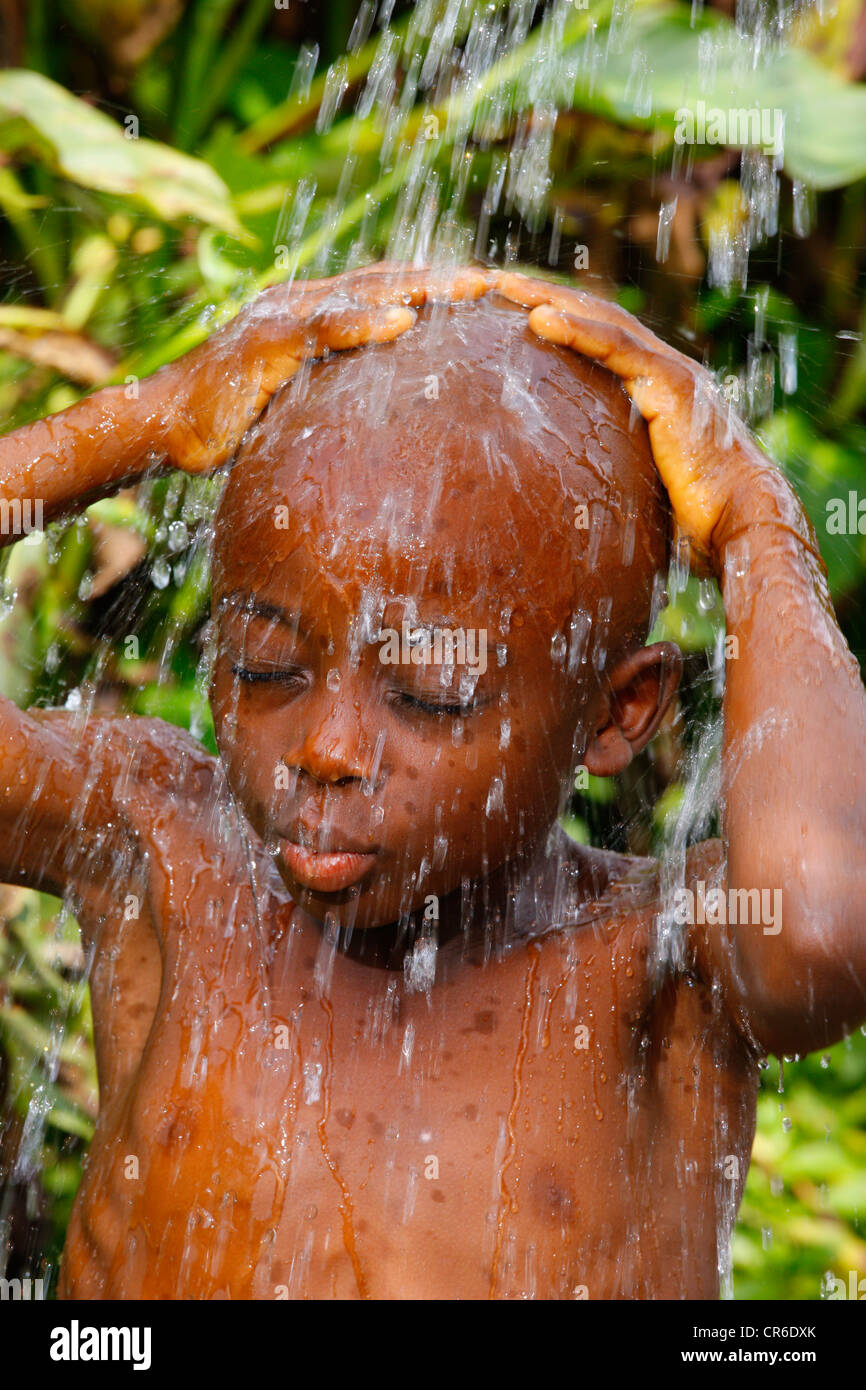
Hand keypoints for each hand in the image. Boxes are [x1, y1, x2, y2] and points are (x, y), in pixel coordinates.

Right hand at [162, 262, 493, 473]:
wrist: (167, 427)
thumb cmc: (234, 424)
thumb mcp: (301, 409)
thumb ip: (340, 398)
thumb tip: (388, 422)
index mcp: (317, 316)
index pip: (389, 292)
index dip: (438, 289)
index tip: (492, 294)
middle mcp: (303, 303)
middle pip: (388, 282)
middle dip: (446, 279)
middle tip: (502, 282)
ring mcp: (282, 317)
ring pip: (362, 292)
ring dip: (420, 288)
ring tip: (470, 288)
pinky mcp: (262, 342)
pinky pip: (319, 328)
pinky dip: (361, 322)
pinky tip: (401, 321)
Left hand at [491, 270, 800, 567]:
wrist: (740, 523)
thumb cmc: (689, 521)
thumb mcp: (630, 492)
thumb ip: (598, 479)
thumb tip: (550, 509)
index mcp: (647, 389)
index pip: (588, 340)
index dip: (546, 318)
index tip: (495, 309)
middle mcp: (658, 368)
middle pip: (588, 316)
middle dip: (535, 294)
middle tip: (482, 282)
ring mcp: (668, 371)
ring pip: (599, 319)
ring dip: (545, 297)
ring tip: (498, 284)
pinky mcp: (673, 385)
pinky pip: (618, 349)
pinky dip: (578, 329)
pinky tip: (538, 318)